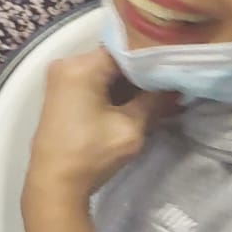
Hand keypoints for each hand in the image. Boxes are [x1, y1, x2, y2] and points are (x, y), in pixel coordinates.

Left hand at [24, 48, 173, 203]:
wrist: (55, 182)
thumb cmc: (91, 154)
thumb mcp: (130, 128)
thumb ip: (153, 101)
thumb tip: (174, 85)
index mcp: (81, 66)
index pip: (126, 49)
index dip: (153, 58)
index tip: (176, 67)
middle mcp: (67, 63)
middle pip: (114, 59)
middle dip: (143, 74)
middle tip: (173, 84)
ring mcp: (62, 77)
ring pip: (105, 71)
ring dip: (130, 84)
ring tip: (162, 94)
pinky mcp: (62, 92)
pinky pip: (94, 82)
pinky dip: (114, 91)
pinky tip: (139, 102)